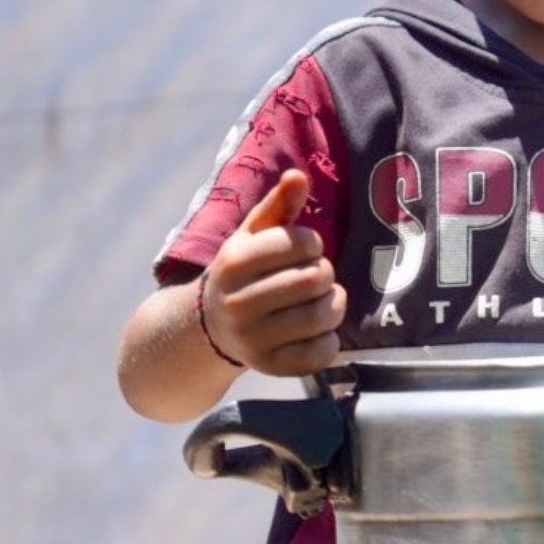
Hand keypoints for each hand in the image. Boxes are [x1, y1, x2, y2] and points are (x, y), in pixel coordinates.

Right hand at [201, 170, 347, 375]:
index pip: (300, 242)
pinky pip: (320, 354)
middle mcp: (238, 302)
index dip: (312, 243)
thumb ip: (278, 205)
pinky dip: (330, 340)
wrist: (210, 327)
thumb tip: (299, 176)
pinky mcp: (269, 367)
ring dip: (333, 304)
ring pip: (321, 316)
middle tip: (315, 276)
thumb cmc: (245, 272)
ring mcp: (252, 338)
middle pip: (314, 278)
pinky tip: (319, 330)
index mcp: (234, 262)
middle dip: (324, 273)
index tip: (304, 249)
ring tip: (322, 299)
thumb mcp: (253, 235)